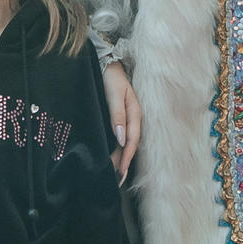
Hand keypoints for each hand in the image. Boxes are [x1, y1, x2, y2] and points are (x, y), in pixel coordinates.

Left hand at [102, 62, 142, 183]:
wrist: (107, 62)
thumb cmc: (111, 78)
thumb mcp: (115, 95)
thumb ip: (118, 116)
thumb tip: (121, 139)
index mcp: (135, 113)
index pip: (132, 141)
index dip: (127, 157)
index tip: (120, 172)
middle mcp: (134, 118)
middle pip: (130, 145)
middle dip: (125, 162)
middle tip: (117, 180)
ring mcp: (128, 118)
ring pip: (126, 143)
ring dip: (121, 158)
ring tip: (115, 173)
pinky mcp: (121, 118)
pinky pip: (121, 137)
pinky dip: (118, 149)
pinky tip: (113, 156)